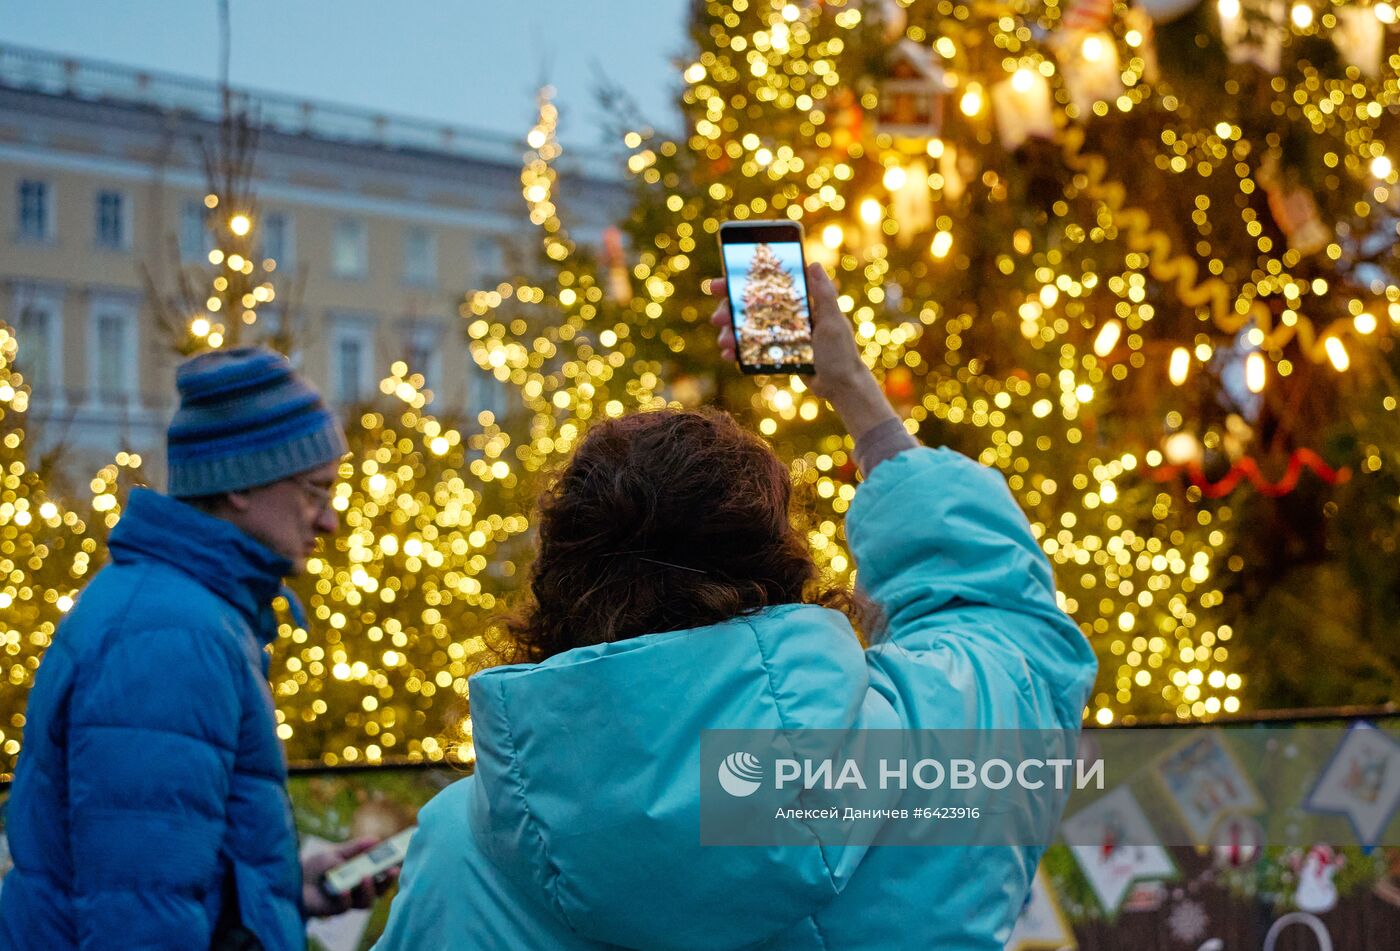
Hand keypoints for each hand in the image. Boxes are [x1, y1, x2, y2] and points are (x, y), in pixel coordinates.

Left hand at [301, 836, 398, 917]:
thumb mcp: (336, 852)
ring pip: (367, 901)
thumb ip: (355, 848)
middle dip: (388, 881)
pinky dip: (347, 897)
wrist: (291, 880)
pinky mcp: (335, 909)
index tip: (402, 856)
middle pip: (381, 889)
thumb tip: (376, 839)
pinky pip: (346, 906)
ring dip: (370, 889)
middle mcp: (358, 889)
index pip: (383, 872)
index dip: (394, 866)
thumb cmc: (315, 867)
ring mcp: (348, 900)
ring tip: (365, 877)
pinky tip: (344, 888)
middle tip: (392, 870)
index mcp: (362, 873)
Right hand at [708, 263, 896, 437]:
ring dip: (730, 333)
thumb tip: (813, 264)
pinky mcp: (775, 353)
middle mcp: (786, 314)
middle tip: (718, 319)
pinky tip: (729, 356)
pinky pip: (751, 349)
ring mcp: (779, 334)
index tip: (719, 285)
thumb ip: (824, 295)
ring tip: (724, 343)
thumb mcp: (833, 322)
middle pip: (749, 306)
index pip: (765, 285)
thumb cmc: (840, 353)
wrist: (840, 386)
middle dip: (728, 311)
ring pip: (746, 328)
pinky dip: (738, 351)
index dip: (740, 283)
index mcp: (798, 302)